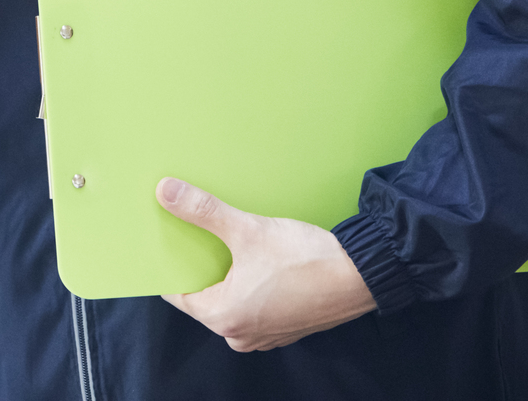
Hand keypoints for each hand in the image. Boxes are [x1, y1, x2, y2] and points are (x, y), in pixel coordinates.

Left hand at [155, 177, 375, 350]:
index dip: (170, 265)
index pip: (177, 294)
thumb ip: (203, 211)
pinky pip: (253, 304)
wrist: (362, 275)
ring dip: (227, 274)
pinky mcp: (284, 326)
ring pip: (230, 300)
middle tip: (195, 234)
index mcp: (224, 317)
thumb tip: (166, 192)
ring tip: (226, 242)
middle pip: (203, 296)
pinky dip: (248, 284)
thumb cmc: (306, 260)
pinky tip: (254, 259)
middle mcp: (240, 334)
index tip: (165, 242)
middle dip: (199, 266)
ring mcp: (264, 334)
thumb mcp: (248, 230)